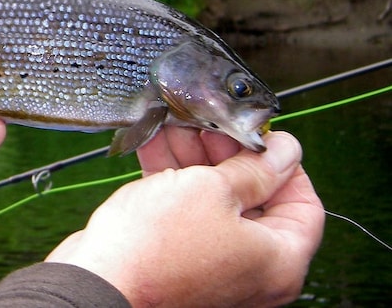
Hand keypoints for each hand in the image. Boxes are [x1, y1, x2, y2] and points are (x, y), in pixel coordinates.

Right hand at [46, 128, 323, 306]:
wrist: (98, 278)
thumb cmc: (156, 248)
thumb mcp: (212, 190)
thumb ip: (252, 168)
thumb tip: (284, 152)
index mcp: (277, 260)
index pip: (303, 204)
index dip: (284, 163)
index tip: (262, 135)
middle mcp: (251, 267)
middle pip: (254, 197)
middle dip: (226, 152)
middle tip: (209, 123)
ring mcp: (212, 261)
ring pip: (214, 198)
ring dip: (194, 158)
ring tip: (175, 124)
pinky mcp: (177, 254)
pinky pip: (184, 209)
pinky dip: (172, 176)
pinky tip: (154, 143)